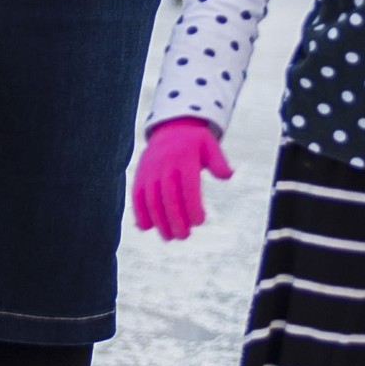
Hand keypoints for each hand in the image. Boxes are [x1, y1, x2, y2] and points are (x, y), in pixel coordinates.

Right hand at [130, 117, 231, 239]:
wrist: (169, 129)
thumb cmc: (194, 143)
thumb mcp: (209, 145)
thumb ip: (218, 161)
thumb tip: (228, 175)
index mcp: (184, 158)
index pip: (188, 186)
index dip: (192, 205)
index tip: (200, 222)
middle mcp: (164, 164)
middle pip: (168, 196)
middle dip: (175, 218)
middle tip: (183, 236)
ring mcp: (149, 171)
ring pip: (151, 199)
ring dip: (158, 220)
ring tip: (169, 237)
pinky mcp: (139, 176)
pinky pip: (136, 196)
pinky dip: (139, 212)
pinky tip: (146, 228)